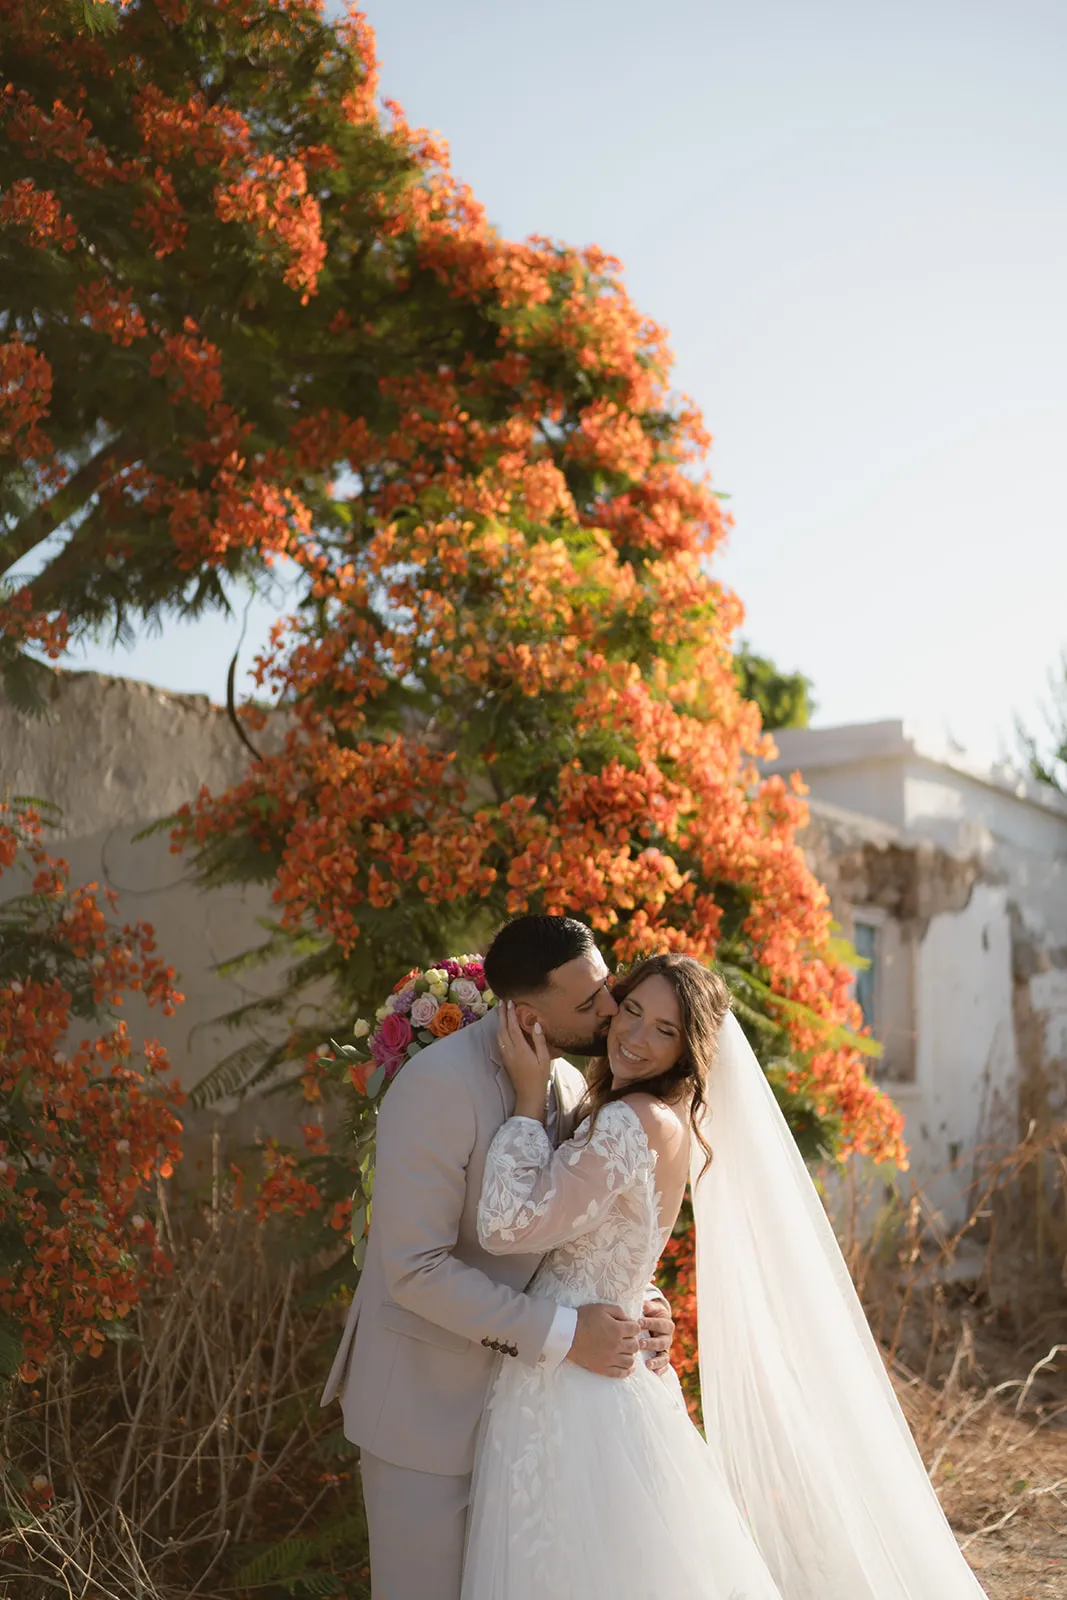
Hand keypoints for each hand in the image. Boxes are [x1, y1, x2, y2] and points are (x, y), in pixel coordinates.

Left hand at [497, 1000, 551, 1121]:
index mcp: (521, 1049)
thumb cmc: (539, 1078)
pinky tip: (502, 1028)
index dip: (510, 1014)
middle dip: (501, 1014)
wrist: (528, 1096)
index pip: (513, 1027)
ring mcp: (506, 1055)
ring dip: (499, 1022)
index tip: (510, 1002)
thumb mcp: (544, 1059)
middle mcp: (510, 1051)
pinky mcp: (505, 1059)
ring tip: (500, 1011)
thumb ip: (539, 1041)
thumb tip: (536, 1024)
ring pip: (499, 1035)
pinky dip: (500, 1031)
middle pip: (503, 1029)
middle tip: (502, 1001)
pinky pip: (500, 1041)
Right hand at [568, 1303, 639, 1377]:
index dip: (633, 1326)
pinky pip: (620, 1373)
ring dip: (630, 1354)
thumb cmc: (583, 1318)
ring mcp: (610, 1359)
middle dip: (632, 1340)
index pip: (636, 1329)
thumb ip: (619, 1312)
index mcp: (617, 1329)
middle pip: (635, 1346)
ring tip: (625, 1350)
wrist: (566, 1334)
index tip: (628, 1326)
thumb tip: (630, 1321)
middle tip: (626, 1338)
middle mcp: (616, 1346)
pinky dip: (627, 1371)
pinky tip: (628, 1367)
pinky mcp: (602, 1369)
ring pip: (630, 1360)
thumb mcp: (602, 1308)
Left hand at [640, 1295, 673, 1375]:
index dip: (651, 1323)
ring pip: (664, 1356)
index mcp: (667, 1324)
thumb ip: (648, 1307)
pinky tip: (654, 1372)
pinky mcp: (662, 1358)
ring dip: (656, 1360)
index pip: (661, 1324)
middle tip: (640, 1344)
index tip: (639, 1322)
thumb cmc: (650, 1314)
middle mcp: (668, 1338)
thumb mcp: (650, 1308)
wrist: (655, 1322)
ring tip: (647, 1363)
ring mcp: (665, 1349)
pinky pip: (664, 1366)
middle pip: (662, 1342)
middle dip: (651, 1343)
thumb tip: (644, 1305)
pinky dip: (661, 1370)